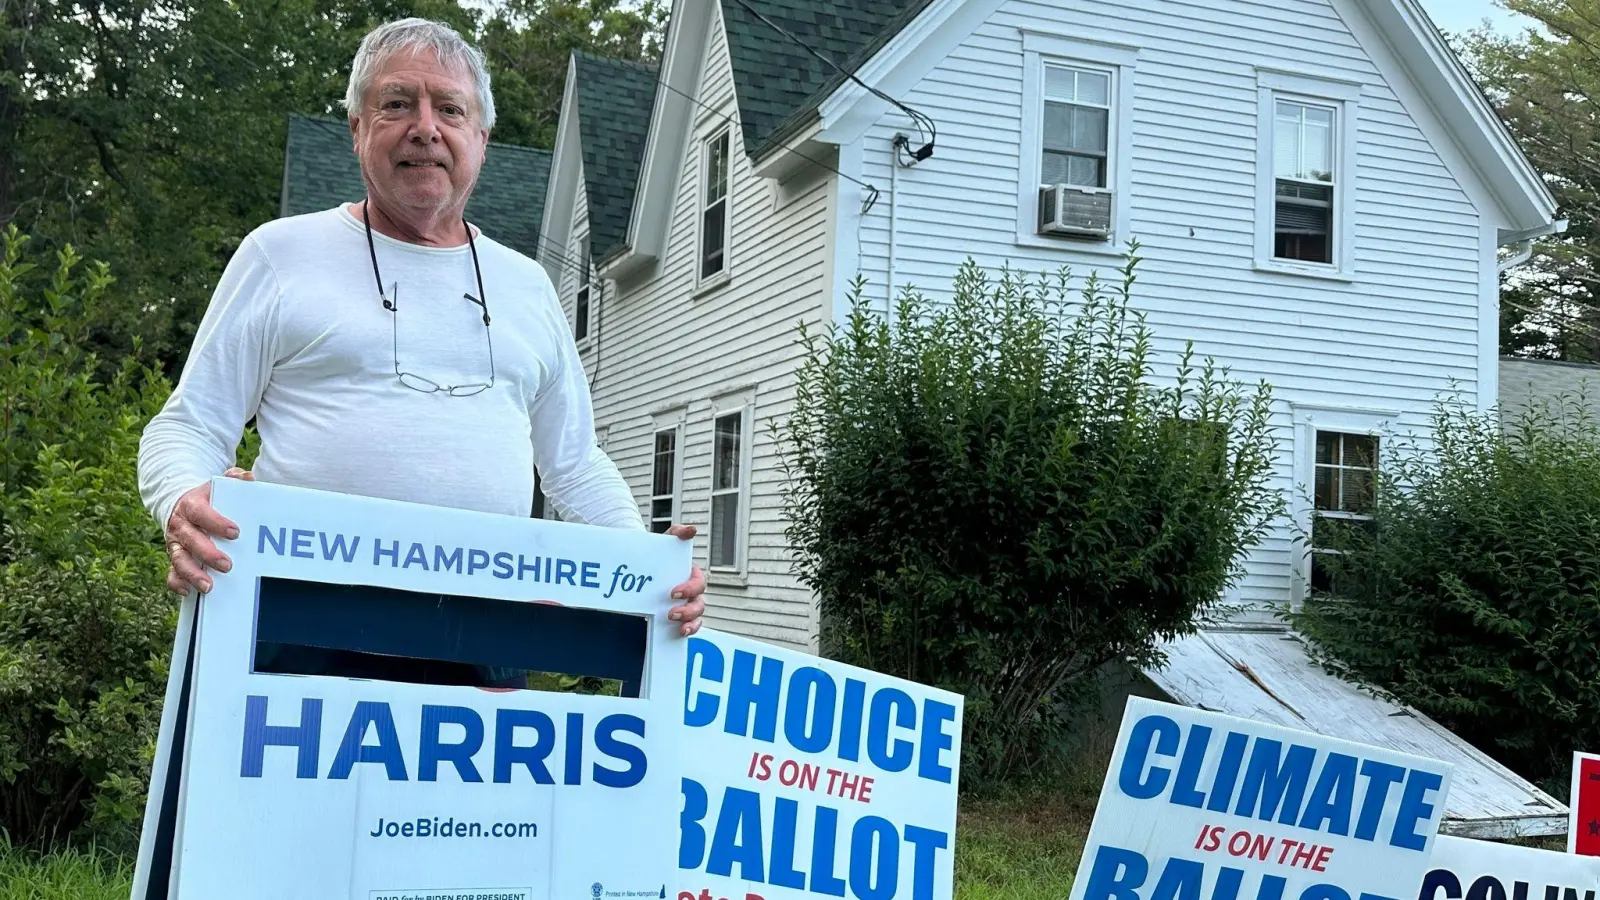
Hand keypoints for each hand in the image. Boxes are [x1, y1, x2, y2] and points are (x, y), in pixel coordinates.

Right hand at [164, 467, 252, 594]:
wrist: (181, 504)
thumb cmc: (208, 497)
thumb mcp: (218, 485)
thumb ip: (233, 479)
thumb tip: (248, 478)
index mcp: (190, 506)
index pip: (201, 513)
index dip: (216, 522)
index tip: (234, 532)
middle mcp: (180, 526)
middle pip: (191, 541)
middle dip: (207, 554)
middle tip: (227, 565)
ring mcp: (175, 543)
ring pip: (179, 560)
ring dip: (192, 574)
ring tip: (208, 586)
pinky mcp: (174, 556)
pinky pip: (171, 572)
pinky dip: (177, 583)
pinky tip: (189, 591)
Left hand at [664, 523, 706, 636]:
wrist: (639, 570)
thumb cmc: (655, 555)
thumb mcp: (664, 542)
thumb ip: (676, 533)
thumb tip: (691, 530)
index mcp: (690, 575)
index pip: (699, 582)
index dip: (690, 589)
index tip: (673, 593)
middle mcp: (691, 592)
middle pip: (699, 603)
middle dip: (688, 610)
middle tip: (671, 613)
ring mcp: (686, 606)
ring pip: (697, 617)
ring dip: (690, 623)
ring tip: (677, 625)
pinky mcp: (678, 618)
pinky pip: (690, 627)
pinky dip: (689, 630)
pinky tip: (679, 633)